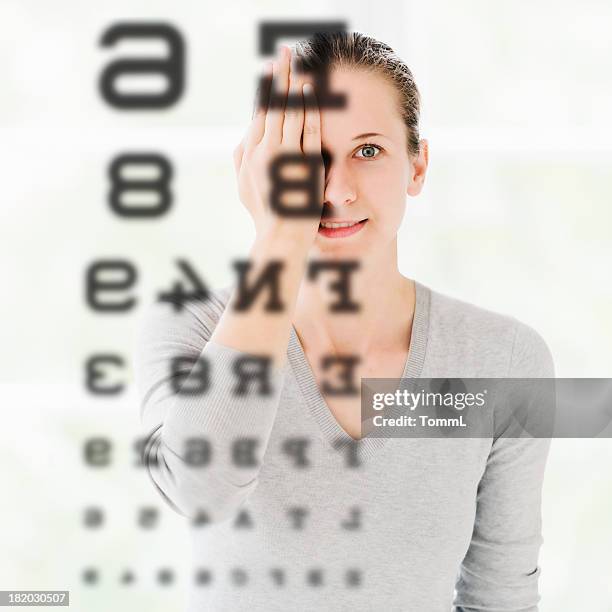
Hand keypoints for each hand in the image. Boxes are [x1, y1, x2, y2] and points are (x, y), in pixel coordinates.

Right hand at [233, 45, 323, 247]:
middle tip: (285, 52)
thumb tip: (244, 137)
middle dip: (280, 75)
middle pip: (273, 104)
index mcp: (249, 152)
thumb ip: (242, 159)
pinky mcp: (306, 161)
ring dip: (294, 83)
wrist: (281, 234)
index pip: (259, 113)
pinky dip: (309, 107)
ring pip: (290, 111)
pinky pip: (307, 128)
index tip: (271, 71)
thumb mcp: (244, 186)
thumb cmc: (264, 213)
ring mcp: (286, 154)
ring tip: (299, 61)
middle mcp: (265, 148)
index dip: (267, 90)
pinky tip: (311, 90)